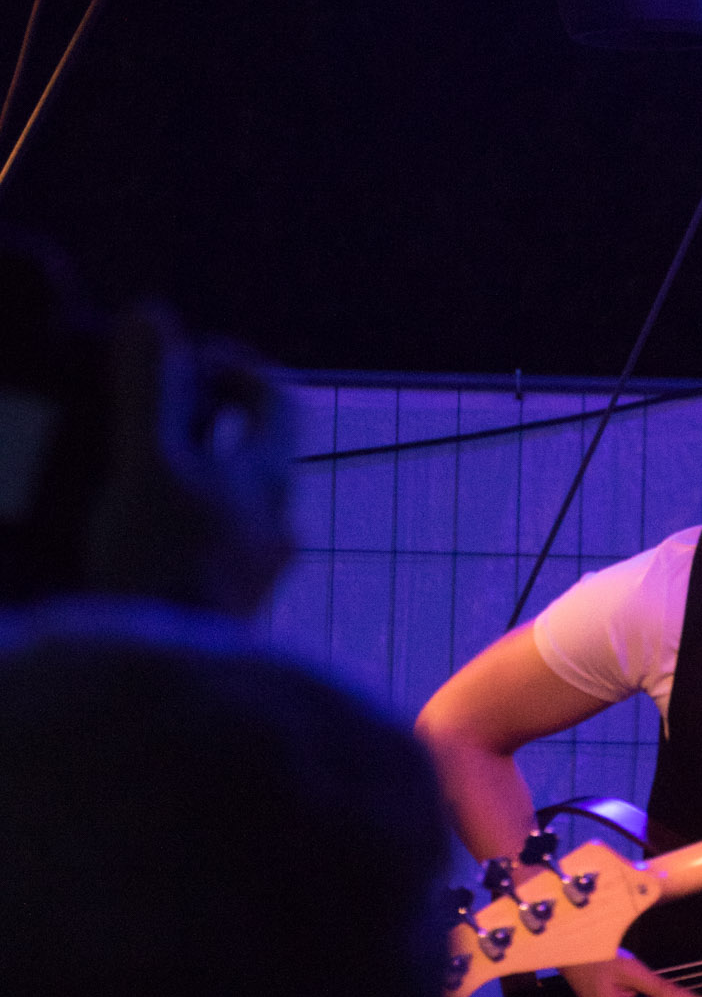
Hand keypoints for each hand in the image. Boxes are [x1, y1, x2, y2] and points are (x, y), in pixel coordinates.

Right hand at [83, 305, 294, 616]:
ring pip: (230, 506)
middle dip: (202, 426)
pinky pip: (211, 552)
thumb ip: (151, 392)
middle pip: (251, 453)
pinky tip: (133, 543)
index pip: (277, 400)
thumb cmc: (165, 564)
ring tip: (128, 480)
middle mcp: (277, 525)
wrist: (173, 681)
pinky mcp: (228, 613)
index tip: (186, 363)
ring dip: (187, 482)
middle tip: (145, 419)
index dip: (236, 369)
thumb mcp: (148, 466)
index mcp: (268, 480)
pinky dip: (179, 532)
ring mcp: (256, 573)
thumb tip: (151, 314)